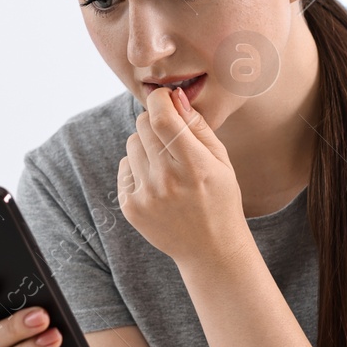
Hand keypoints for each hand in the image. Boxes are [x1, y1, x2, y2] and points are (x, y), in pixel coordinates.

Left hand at [118, 86, 250, 264]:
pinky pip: (125, 167)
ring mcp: (145, 196)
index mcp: (194, 165)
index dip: (160, 100)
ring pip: (132, 144)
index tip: (165, 99)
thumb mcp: (221, 160)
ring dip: (146, 146)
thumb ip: (197, 126)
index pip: (161, 117)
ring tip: (166, 166)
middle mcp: (166, 180)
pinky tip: (157, 185)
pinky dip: (138, 169)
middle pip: (142, 125)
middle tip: (170, 136)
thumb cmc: (220, 198)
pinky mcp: (130, 207)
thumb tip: (173, 96)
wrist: (211, 249)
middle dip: (154, 121)